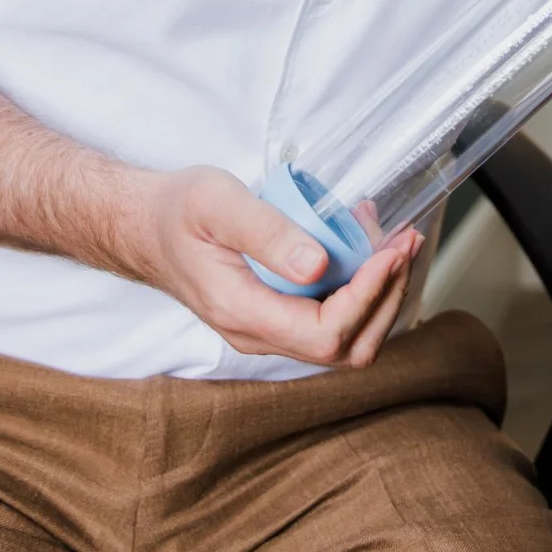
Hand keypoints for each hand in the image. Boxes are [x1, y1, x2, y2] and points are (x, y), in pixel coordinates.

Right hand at [143, 165, 420, 367]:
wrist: (146, 228)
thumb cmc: (178, 210)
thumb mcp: (217, 203)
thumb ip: (266, 232)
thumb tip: (318, 266)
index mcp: (241, 312)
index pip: (325, 334)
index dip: (367, 297)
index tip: (389, 252)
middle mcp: (258, 335)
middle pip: (347, 348)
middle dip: (387, 296)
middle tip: (405, 241)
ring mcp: (269, 331)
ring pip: (346, 340)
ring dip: (380, 293)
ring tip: (392, 239)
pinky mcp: (279, 318)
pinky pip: (333, 320)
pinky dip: (362, 288)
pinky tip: (366, 246)